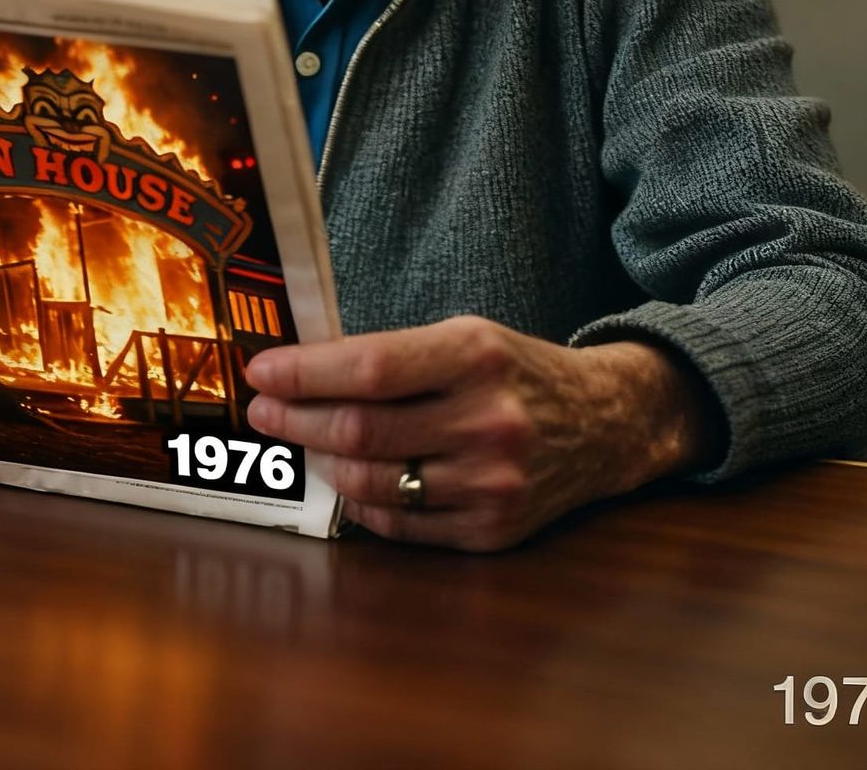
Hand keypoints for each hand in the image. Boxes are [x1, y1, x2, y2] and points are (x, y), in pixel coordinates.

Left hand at [244, 316, 711, 551]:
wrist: (604, 423)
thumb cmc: (515, 372)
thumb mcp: (465, 337)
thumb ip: (392, 354)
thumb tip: (301, 368)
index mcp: (477, 356)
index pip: (370, 367)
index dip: (305, 373)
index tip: (261, 371)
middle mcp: (488, 421)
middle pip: (362, 429)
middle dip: (296, 420)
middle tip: (263, 411)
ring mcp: (492, 483)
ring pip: (373, 481)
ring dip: (322, 461)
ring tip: (302, 442)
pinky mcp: (493, 531)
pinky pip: (400, 523)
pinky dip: (362, 501)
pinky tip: (346, 476)